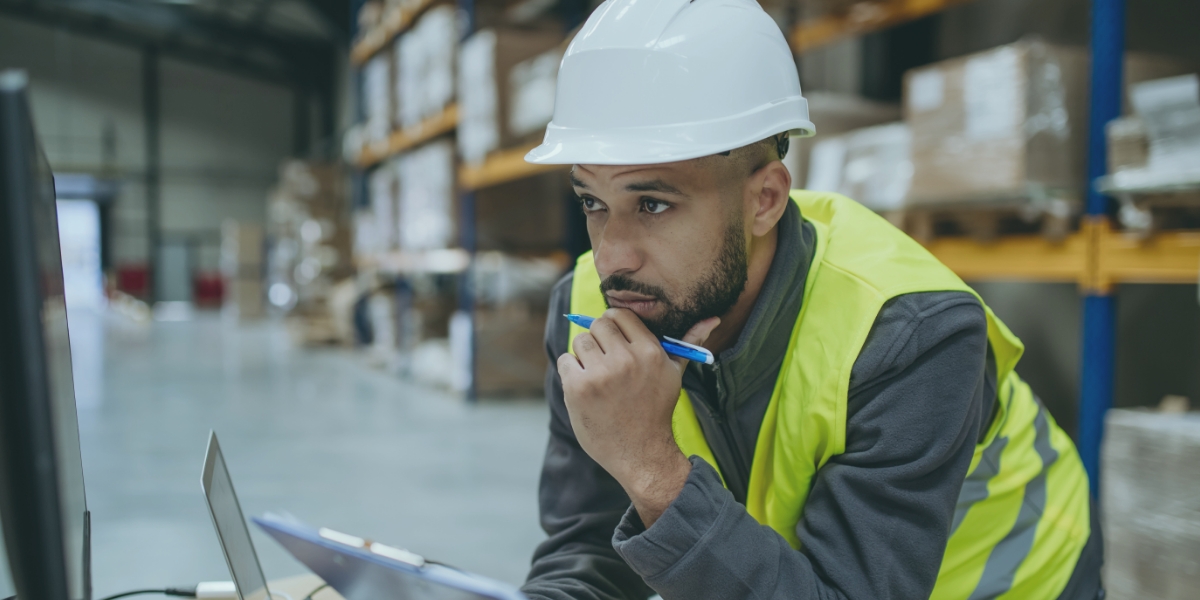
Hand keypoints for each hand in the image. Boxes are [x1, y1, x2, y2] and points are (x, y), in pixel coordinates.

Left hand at [558, 308, 719, 526]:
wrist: (641, 453)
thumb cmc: (657, 410)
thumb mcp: (675, 374)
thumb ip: (688, 343)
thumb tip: (712, 319)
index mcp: (649, 352)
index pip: (620, 315)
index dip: (613, 326)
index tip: (614, 342)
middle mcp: (625, 360)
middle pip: (597, 325)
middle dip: (598, 340)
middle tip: (605, 361)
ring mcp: (600, 374)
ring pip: (580, 342)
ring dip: (584, 357)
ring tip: (597, 378)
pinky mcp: (578, 389)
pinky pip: (566, 361)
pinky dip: (571, 372)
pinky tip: (586, 390)